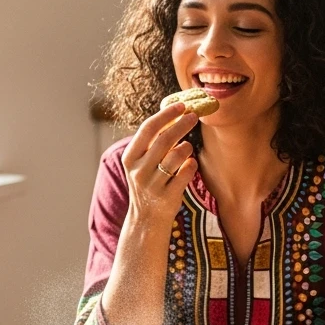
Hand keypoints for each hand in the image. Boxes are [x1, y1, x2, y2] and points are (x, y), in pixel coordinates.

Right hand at [121, 104, 198, 226]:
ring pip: (177, 155)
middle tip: (194, 116)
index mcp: (130, 158)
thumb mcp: (141, 163)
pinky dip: (192, 165)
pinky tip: (190, 165)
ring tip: (187, 147)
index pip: (148, 129)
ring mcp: (153, 185)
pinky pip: (186, 173)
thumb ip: (152, 142)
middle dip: (182, 124)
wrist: (146, 219)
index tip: (181, 105)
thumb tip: (174, 114)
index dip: (166, 115)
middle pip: (164, 139)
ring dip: (187, 147)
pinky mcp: (168, 197)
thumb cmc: (148, 183)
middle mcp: (139, 170)